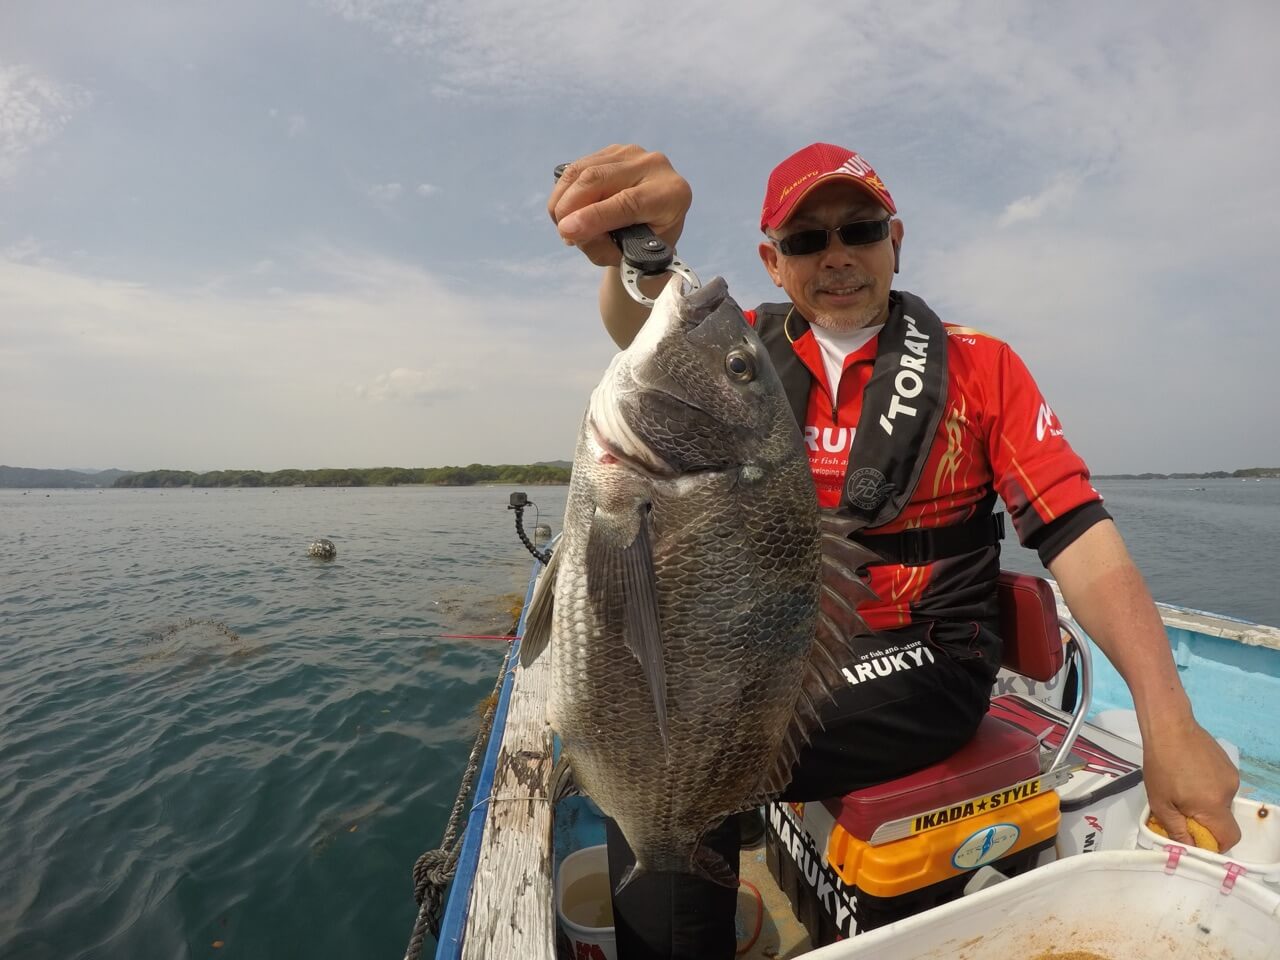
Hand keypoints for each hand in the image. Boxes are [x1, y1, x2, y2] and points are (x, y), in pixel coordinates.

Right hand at [548, 144, 691, 267]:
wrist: (655, 225)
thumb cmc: (646, 245)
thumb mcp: (631, 258)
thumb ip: (602, 247)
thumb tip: (570, 230)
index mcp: (672, 194)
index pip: (628, 202)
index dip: (594, 216)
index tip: (568, 230)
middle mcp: (655, 166)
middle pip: (598, 178)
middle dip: (570, 207)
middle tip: (564, 233)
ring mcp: (632, 153)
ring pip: (582, 171)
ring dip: (562, 201)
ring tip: (564, 227)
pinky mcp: (613, 151)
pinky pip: (576, 168)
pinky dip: (563, 192)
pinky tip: (567, 212)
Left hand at [1140, 714, 1240, 850]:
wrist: (1169, 726)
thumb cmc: (1160, 764)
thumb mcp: (1160, 802)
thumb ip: (1176, 829)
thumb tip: (1188, 847)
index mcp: (1213, 806)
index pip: (1229, 839)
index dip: (1213, 844)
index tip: (1194, 837)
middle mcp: (1229, 793)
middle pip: (1223, 819)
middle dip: (1204, 820)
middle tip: (1180, 808)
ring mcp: (1231, 776)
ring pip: (1220, 800)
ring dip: (1204, 801)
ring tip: (1181, 785)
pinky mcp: (1228, 763)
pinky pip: (1220, 784)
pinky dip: (1207, 786)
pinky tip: (1188, 772)